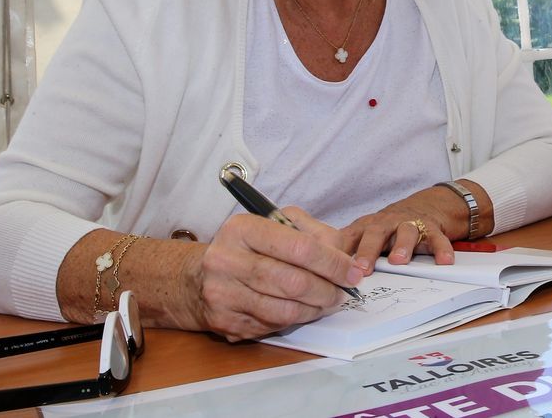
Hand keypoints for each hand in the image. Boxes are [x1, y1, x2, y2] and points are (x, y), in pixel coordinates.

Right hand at [185, 209, 363, 340]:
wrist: (198, 278)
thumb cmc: (248, 248)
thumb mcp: (278, 225)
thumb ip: (315, 234)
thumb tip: (347, 261)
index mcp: (242, 228)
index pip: (300, 248)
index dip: (333, 263)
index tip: (353, 272)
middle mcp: (226, 259)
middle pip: (294, 282)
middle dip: (328, 290)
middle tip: (342, 292)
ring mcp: (222, 293)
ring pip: (285, 310)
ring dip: (315, 309)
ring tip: (326, 302)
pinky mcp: (224, 321)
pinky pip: (272, 326)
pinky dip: (293, 320)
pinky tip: (300, 310)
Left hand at [340, 187, 464, 272]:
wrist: (427, 205)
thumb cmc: (390, 226)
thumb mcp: (366, 233)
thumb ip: (347, 248)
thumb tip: (323, 271)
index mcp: (368, 226)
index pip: (351, 237)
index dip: (340, 251)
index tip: (332, 267)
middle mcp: (388, 223)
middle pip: (375, 233)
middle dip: (367, 250)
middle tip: (361, 268)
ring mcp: (411, 224)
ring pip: (406, 232)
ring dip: (402, 245)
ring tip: (398, 260)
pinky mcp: (432, 229)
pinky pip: (438, 239)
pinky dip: (442, 249)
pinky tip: (443, 261)